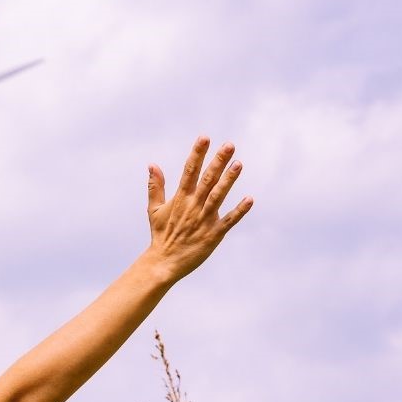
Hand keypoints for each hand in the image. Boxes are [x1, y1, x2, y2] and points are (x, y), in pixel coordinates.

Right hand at [144, 136, 252, 281]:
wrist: (163, 263)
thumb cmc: (160, 235)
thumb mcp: (154, 209)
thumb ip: (155, 186)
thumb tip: (152, 164)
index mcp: (180, 199)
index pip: (189, 171)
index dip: (197, 154)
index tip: (204, 138)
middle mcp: (193, 206)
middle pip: (207, 180)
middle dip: (218, 162)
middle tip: (229, 145)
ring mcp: (204, 220)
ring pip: (218, 196)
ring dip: (228, 180)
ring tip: (239, 164)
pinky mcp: (213, 235)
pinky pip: (228, 221)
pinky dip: (238, 211)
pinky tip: (249, 199)